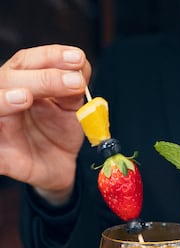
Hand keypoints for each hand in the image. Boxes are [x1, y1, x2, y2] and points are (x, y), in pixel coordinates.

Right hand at [0, 45, 90, 203]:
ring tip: (26, 97)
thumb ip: (73, 88)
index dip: (52, 57)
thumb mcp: (71, 108)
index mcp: (21, 81)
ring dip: (5, 99)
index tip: (77, 59)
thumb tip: (80, 66)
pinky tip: (6, 124)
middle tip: (74, 82)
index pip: (29, 61)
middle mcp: (4, 97)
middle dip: (42, 79)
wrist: (59, 166)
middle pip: (11, 79)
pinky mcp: (0, 154)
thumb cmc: (59, 132)